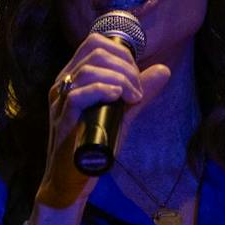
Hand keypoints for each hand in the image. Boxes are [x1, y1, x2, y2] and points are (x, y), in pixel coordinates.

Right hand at [31, 33, 170, 224]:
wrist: (71, 181)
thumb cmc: (93, 146)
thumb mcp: (122, 112)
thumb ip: (140, 91)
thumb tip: (164, 69)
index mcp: (74, 77)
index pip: (94, 43)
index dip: (122, 53)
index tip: (137, 78)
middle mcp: (63, 83)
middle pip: (94, 49)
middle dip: (126, 65)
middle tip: (138, 91)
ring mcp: (60, 100)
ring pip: (88, 69)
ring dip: (120, 79)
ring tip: (133, 99)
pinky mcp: (62, 119)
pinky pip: (78, 94)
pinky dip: (104, 90)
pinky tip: (119, 98)